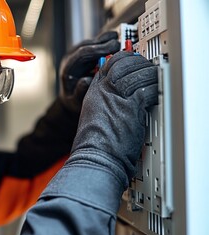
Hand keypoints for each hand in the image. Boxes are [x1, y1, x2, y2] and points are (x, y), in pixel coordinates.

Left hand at [59, 31, 119, 112]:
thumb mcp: (76, 101)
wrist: (72, 98)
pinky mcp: (84, 53)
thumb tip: (87, 79)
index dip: (99, 49)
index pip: (82, 54)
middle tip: (120, 43)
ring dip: (105, 40)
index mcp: (68, 69)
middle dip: (104, 43)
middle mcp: (71, 59)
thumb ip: (80, 91)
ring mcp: (77, 54)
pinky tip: (117, 41)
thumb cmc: (75, 100)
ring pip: (91, 42)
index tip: (114, 48)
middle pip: (87, 45)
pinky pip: (95, 44)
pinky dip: (106, 42)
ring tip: (120, 39)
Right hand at [70, 51, 157, 185]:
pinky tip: (156, 96)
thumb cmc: (94, 146)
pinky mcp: (131, 107)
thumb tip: (121, 99)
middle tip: (147, 69)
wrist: (95, 158)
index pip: (109, 64)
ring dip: (151, 75)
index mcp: (94, 92)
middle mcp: (104, 91)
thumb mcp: (94, 116)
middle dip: (139, 64)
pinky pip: (149, 89)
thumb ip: (106, 103)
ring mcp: (116, 97)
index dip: (124, 60)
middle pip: (124, 63)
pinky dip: (156, 89)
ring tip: (155, 81)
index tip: (133, 63)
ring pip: (139, 73)